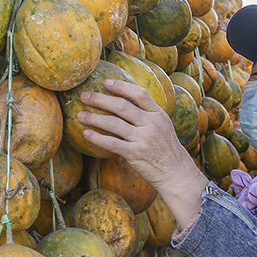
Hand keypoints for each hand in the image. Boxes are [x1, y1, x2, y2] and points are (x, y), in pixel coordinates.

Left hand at [78, 79, 207, 226]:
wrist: (176, 173)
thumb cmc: (166, 149)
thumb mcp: (163, 126)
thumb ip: (147, 114)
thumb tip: (125, 101)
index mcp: (158, 114)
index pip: (139, 94)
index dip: (121, 86)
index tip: (105, 83)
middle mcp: (151, 124)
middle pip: (121, 106)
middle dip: (100, 99)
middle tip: (84, 96)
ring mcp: (143, 139)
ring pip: (113, 123)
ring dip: (94, 118)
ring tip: (80, 116)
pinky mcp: (135, 154)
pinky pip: (112, 143)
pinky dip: (97, 138)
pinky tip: (86, 134)